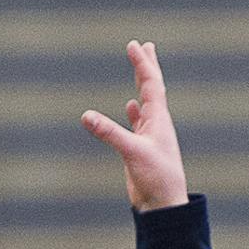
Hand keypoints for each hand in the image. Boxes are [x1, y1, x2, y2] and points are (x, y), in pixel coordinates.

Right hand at [81, 39, 190, 212]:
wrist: (163, 204)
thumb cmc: (156, 178)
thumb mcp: (132, 153)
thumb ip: (110, 133)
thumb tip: (85, 115)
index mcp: (159, 120)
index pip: (151, 84)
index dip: (143, 63)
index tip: (135, 44)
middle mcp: (157, 124)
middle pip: (152, 88)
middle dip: (147, 66)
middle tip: (143, 45)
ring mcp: (150, 136)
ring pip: (146, 103)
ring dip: (142, 85)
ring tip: (142, 69)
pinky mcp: (141, 148)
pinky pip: (138, 123)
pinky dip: (134, 111)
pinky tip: (131, 106)